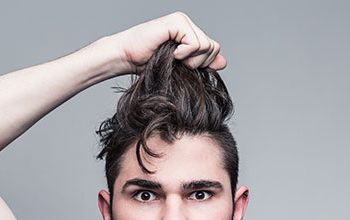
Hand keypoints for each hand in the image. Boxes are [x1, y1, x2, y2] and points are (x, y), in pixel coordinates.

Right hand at [109, 12, 225, 74]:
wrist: (125, 58)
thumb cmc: (146, 64)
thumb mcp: (180, 67)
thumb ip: (202, 63)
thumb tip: (224, 62)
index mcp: (190, 33)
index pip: (214, 49)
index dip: (203, 63)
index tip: (184, 66)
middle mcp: (188, 24)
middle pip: (213, 48)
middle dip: (198, 62)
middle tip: (178, 62)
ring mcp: (182, 21)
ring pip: (206, 46)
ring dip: (190, 58)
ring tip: (173, 57)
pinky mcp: (177, 22)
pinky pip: (195, 43)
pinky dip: (183, 53)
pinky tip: (170, 52)